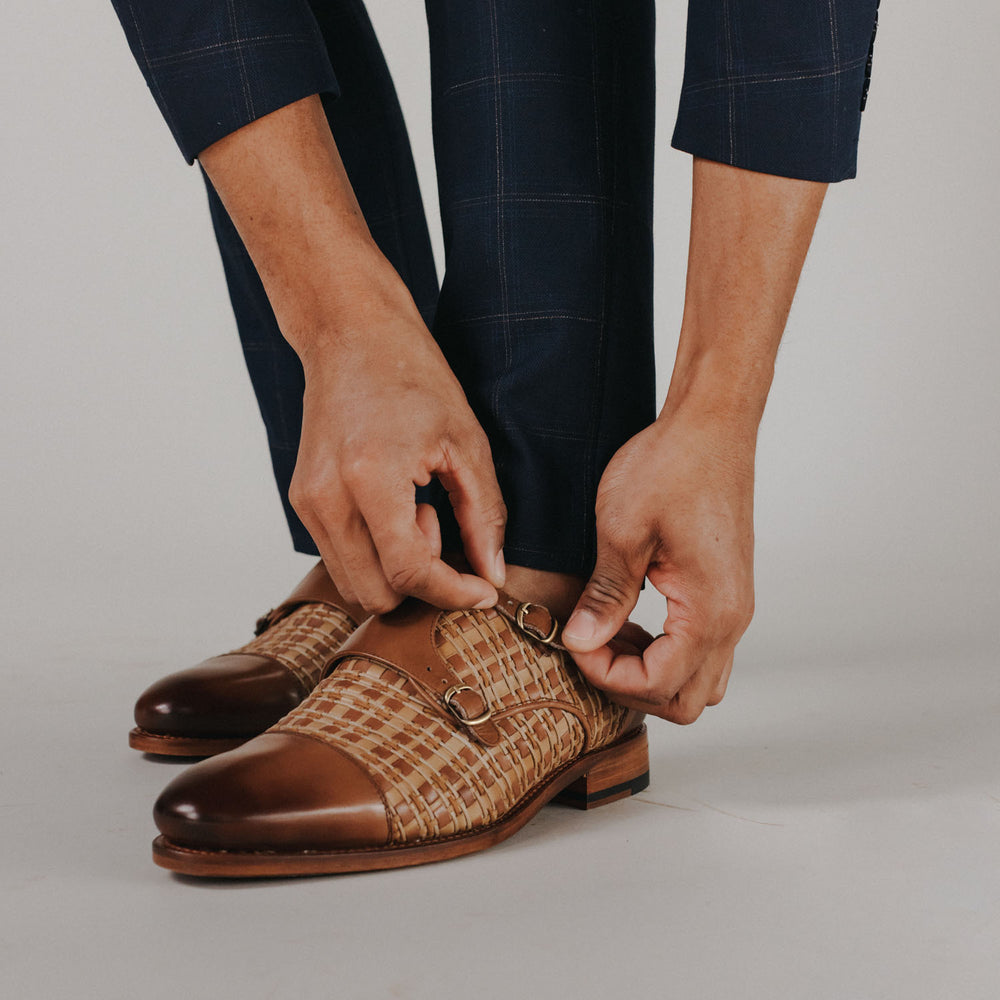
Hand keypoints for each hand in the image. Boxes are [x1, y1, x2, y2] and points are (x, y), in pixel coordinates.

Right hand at [288, 276, 506, 613]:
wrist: (350, 334)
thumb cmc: (411, 375)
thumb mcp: (466, 442)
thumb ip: (483, 515)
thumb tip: (492, 575)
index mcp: (370, 478)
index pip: (408, 572)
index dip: (452, 593)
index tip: (482, 590)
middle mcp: (327, 497)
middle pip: (375, 594)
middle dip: (421, 582)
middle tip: (441, 526)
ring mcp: (307, 503)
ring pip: (354, 585)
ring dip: (395, 570)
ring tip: (417, 513)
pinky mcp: (301, 502)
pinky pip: (340, 559)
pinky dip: (375, 554)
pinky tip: (396, 508)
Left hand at [562, 411, 755, 722]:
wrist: (713, 426)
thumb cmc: (672, 466)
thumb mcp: (623, 530)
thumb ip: (605, 596)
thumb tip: (581, 642)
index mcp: (709, 610)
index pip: (658, 685)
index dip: (607, 676)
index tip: (575, 644)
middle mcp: (733, 619)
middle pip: (685, 702)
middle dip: (630, 688)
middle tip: (590, 648)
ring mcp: (734, 608)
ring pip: (698, 682)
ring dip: (649, 674)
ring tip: (608, 635)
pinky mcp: (727, 594)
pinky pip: (701, 651)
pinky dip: (664, 653)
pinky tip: (630, 621)